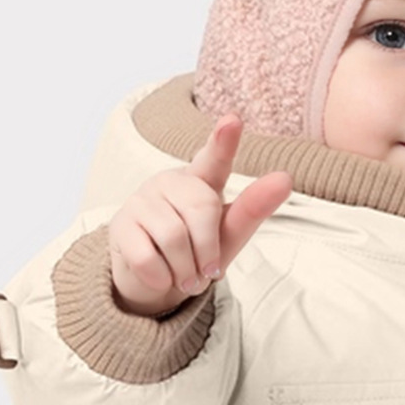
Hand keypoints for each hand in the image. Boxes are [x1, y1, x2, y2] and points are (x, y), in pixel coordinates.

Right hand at [109, 114, 292, 315]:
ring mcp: (142, 200)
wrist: (157, 283)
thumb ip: (254, 208)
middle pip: (201, 211)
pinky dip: (160, 277)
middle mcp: (171, 182)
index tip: (232, 121)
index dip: (223, 141)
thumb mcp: (230, 233)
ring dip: (185, 270)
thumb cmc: (199, 251)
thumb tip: (284, 178)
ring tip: (186, 277)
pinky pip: (146, 256)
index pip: (214, 159)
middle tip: (207, 272)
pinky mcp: (120, 225)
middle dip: (208, 251)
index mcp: (202, 180)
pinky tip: (162, 277)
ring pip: (173, 237)